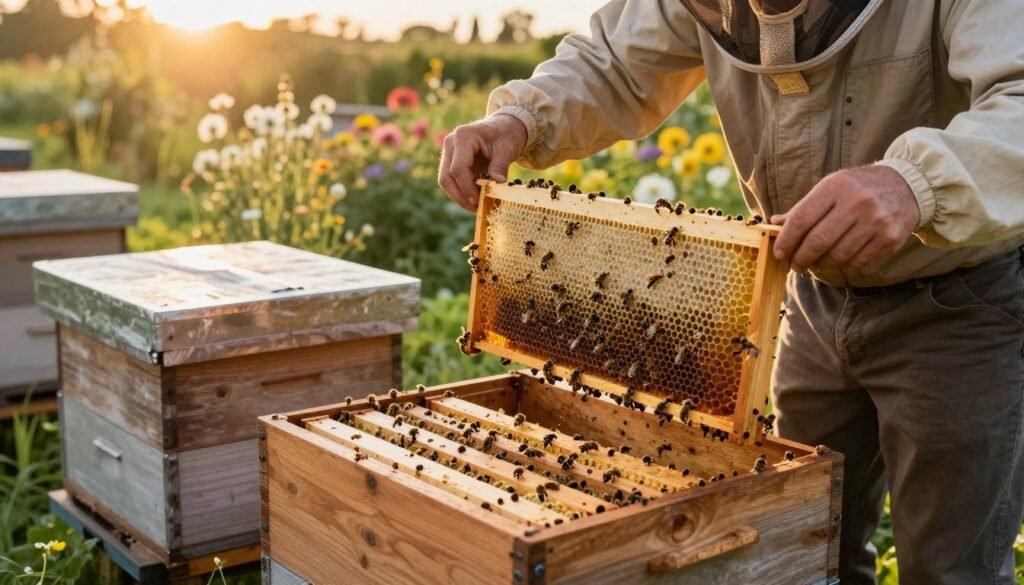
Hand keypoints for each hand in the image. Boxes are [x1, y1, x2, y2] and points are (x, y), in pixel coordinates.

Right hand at [438, 114, 527, 211]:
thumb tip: (497, 185)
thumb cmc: (506, 135)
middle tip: (477, 209)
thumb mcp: (507, 149)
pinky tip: (475, 200)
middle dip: (461, 196)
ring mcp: (449, 152)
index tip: (479, 201)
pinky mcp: (451, 161)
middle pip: (446, 177)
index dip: (467, 188)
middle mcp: (451, 143)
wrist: (503, 126)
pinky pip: (451, 181)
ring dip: (460, 197)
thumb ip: (500, 166)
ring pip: (446, 181)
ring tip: (477, 207)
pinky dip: (462, 192)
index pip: (458, 169)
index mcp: (463, 136)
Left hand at [771, 166, 919, 271]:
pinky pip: (857, 261)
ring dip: (821, 264)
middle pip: (817, 241)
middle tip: (795, 265)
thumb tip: (773, 225)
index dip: (786, 241)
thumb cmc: (858, 189)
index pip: (801, 219)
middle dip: (800, 258)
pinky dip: (844, 264)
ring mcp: (875, 220)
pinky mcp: (889, 237)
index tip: (780, 253)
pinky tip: (840, 257)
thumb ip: (802, 209)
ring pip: (837, 255)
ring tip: (816, 261)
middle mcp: (856, 202)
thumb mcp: (830, 188)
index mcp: (835, 186)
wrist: (906, 186)